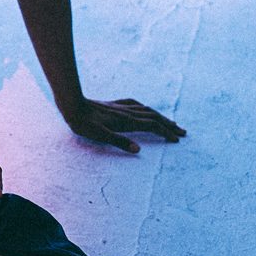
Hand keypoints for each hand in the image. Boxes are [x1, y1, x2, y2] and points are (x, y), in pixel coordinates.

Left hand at [63, 98, 185, 153]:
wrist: (72, 105)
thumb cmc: (84, 123)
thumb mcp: (100, 136)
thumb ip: (120, 142)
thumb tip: (138, 150)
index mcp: (127, 121)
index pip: (152, 126)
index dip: (165, 132)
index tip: (177, 139)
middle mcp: (127, 112)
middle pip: (154, 117)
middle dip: (169, 125)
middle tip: (182, 132)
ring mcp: (121, 107)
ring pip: (147, 110)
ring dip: (161, 116)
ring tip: (170, 122)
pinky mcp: (114, 105)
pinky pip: (136, 105)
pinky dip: (146, 108)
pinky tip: (145, 109)